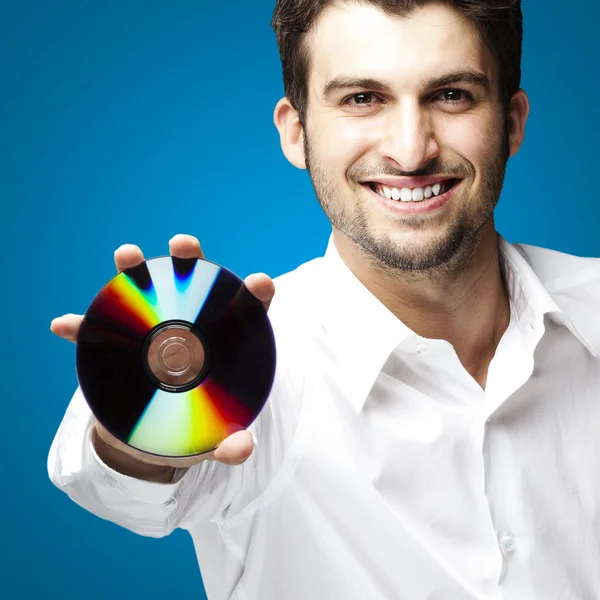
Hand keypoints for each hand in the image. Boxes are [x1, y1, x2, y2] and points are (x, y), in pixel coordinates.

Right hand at [50, 234, 274, 468]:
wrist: (154, 437)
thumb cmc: (193, 427)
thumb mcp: (212, 437)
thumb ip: (230, 443)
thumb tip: (242, 448)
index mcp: (223, 343)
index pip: (245, 312)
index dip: (254, 294)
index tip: (259, 283)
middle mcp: (189, 326)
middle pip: (195, 286)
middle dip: (191, 260)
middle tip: (184, 245)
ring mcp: (152, 332)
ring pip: (145, 293)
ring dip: (133, 270)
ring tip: (126, 255)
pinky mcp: (119, 348)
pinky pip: (97, 332)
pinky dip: (81, 326)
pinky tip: (64, 325)